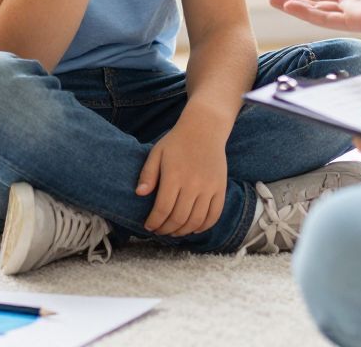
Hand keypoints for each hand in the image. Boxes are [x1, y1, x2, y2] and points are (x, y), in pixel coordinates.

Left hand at [136, 113, 227, 237]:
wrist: (205, 128)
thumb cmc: (177, 141)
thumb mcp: (157, 153)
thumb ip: (148, 174)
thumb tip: (140, 194)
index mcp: (174, 175)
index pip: (163, 209)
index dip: (154, 222)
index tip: (149, 226)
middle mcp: (193, 184)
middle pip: (179, 218)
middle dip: (166, 230)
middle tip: (159, 231)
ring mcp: (209, 187)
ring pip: (196, 221)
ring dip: (183, 231)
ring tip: (174, 232)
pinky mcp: (220, 188)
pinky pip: (214, 215)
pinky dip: (204, 227)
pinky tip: (193, 228)